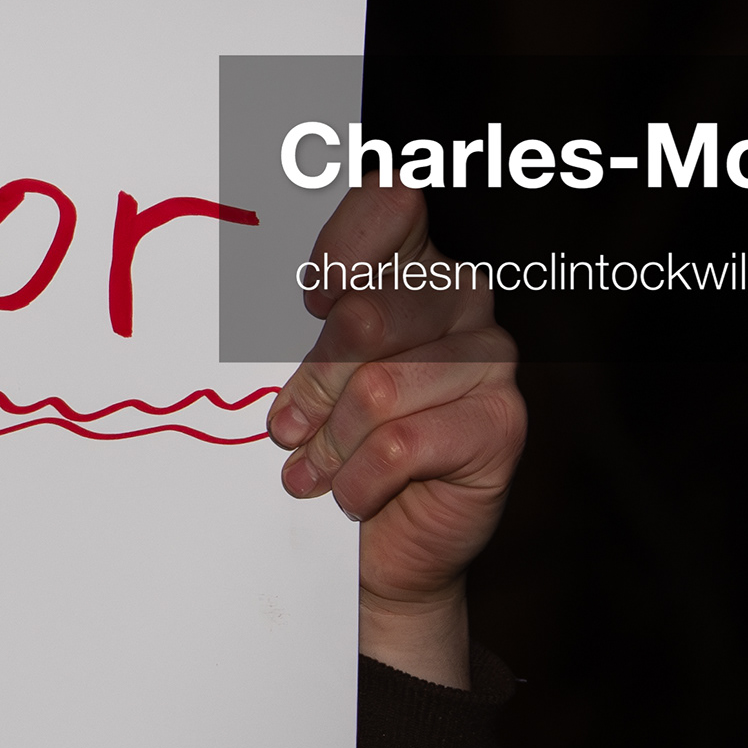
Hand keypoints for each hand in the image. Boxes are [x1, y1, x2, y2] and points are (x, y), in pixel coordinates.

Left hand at [266, 183, 522, 689]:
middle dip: (312, 383)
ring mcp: (489, 358)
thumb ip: (295, 327)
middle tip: (286, 427)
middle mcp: (459, 296)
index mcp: (409, 260)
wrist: (377, 546)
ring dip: (329, 443)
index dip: (341, 250)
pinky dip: (358, 478)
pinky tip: (350, 494)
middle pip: (366, 315)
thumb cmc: (333, 444)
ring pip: (380, 387)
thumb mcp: (302, 374)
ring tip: (309, 471)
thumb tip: (244, 302)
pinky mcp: (502, 422)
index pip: (389, 201)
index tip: (308, 302)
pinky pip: (403, 444)